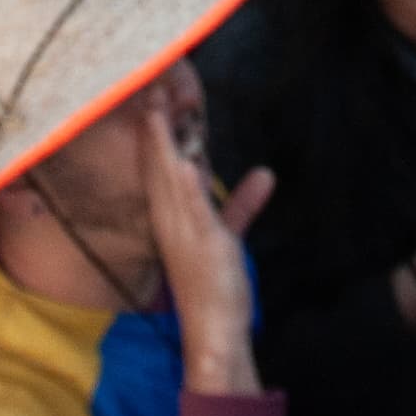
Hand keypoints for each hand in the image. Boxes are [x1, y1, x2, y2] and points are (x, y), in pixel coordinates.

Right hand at [143, 91, 272, 395]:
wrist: (213, 330)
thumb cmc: (215, 284)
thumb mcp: (228, 235)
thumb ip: (243, 203)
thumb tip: (265, 173)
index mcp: (172, 215)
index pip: (159, 166)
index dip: (156, 131)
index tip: (155, 95)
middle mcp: (170, 219)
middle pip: (157, 165)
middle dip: (153, 126)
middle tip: (150, 84)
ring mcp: (184, 231)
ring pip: (169, 180)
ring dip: (164, 144)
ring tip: (157, 107)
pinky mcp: (204, 244)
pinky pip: (192, 211)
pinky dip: (187, 188)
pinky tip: (185, 164)